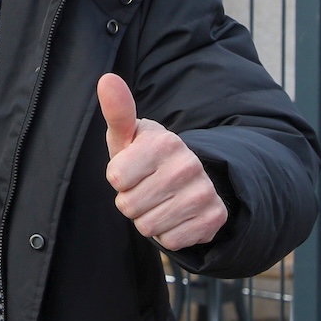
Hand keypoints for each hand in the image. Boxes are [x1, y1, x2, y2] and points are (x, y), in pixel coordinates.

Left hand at [100, 74, 228, 251]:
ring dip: (148, 219)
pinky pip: (170, 241)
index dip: (119, 179)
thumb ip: (117, 111)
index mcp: (165, 141)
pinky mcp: (214, 219)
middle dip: (131, 202)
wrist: (190, 181)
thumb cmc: (146, 158)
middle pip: (129, 207)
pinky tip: (176, 215)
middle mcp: (188, 165)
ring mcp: (204, 192)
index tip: (132, 169)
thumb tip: (107, 79)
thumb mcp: (128, 137)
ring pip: (149, 226)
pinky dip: (168, 233)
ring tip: (160, 201)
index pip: (116, 179)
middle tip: (146, 188)